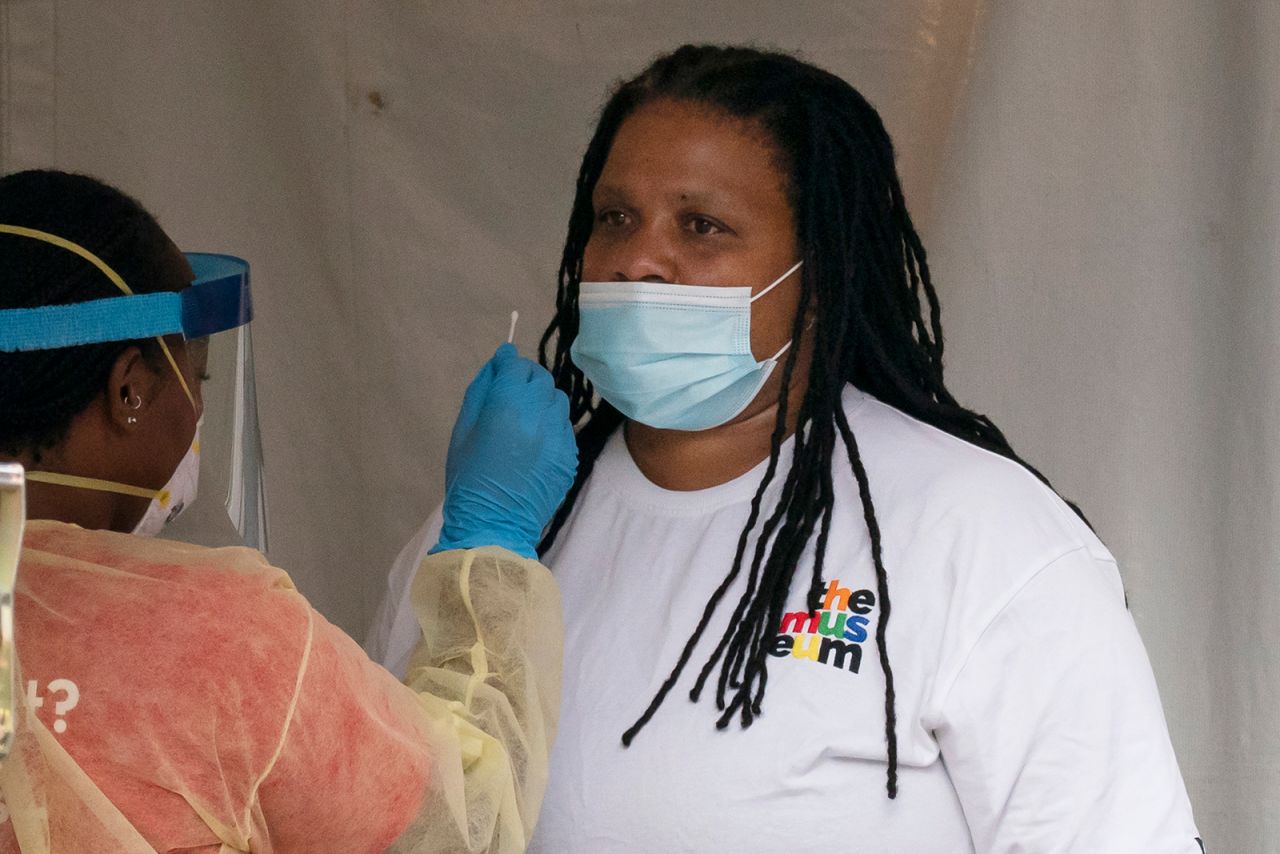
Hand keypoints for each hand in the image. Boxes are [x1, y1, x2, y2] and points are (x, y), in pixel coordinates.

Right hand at [432, 344, 576, 558]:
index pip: (517, 365)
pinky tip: (534, 446)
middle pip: (541, 379)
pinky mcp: (570, 456)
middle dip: (526, 380)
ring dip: (541, 402)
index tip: (501, 367)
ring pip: (557, 402)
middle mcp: (541, 415)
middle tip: (510, 396)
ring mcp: (560, 437)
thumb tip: (497, 362)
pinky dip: (550, 428)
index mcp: (509, 405)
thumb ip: (481, 390)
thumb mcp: (463, 429)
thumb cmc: (468, 476)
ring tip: (523, 422)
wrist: (493, 524)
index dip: (507, 363)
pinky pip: (564, 428)